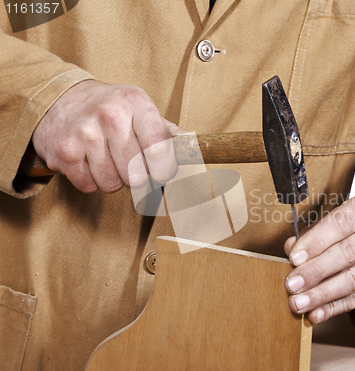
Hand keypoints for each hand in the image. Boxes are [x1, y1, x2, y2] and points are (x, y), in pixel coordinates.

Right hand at [32, 80, 183, 192]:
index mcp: (136, 103)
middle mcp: (110, 115)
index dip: (164, 170)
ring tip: (106, 158)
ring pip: (113, 184)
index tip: (161, 173)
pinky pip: (89, 186)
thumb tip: (193, 147)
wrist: (59, 98)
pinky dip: (90, 180)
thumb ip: (166, 131)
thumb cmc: (109, 108)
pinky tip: (88, 161)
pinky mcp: (64, 152)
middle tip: (129, 163)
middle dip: (136, 177)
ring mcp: (85, 133)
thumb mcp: (140, 109)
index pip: (160, 149)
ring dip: (113, 179)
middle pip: (137, 175)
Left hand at [284, 193, 354, 323]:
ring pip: (354, 279)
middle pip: (348, 253)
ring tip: (299, 303)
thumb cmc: (349, 229)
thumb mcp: (330, 223)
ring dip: (322, 294)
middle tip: (292, 285)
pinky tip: (317, 313)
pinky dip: (335, 308)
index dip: (315, 242)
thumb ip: (310, 235)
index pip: (340, 224)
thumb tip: (291, 249)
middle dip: (315, 272)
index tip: (294, 258)